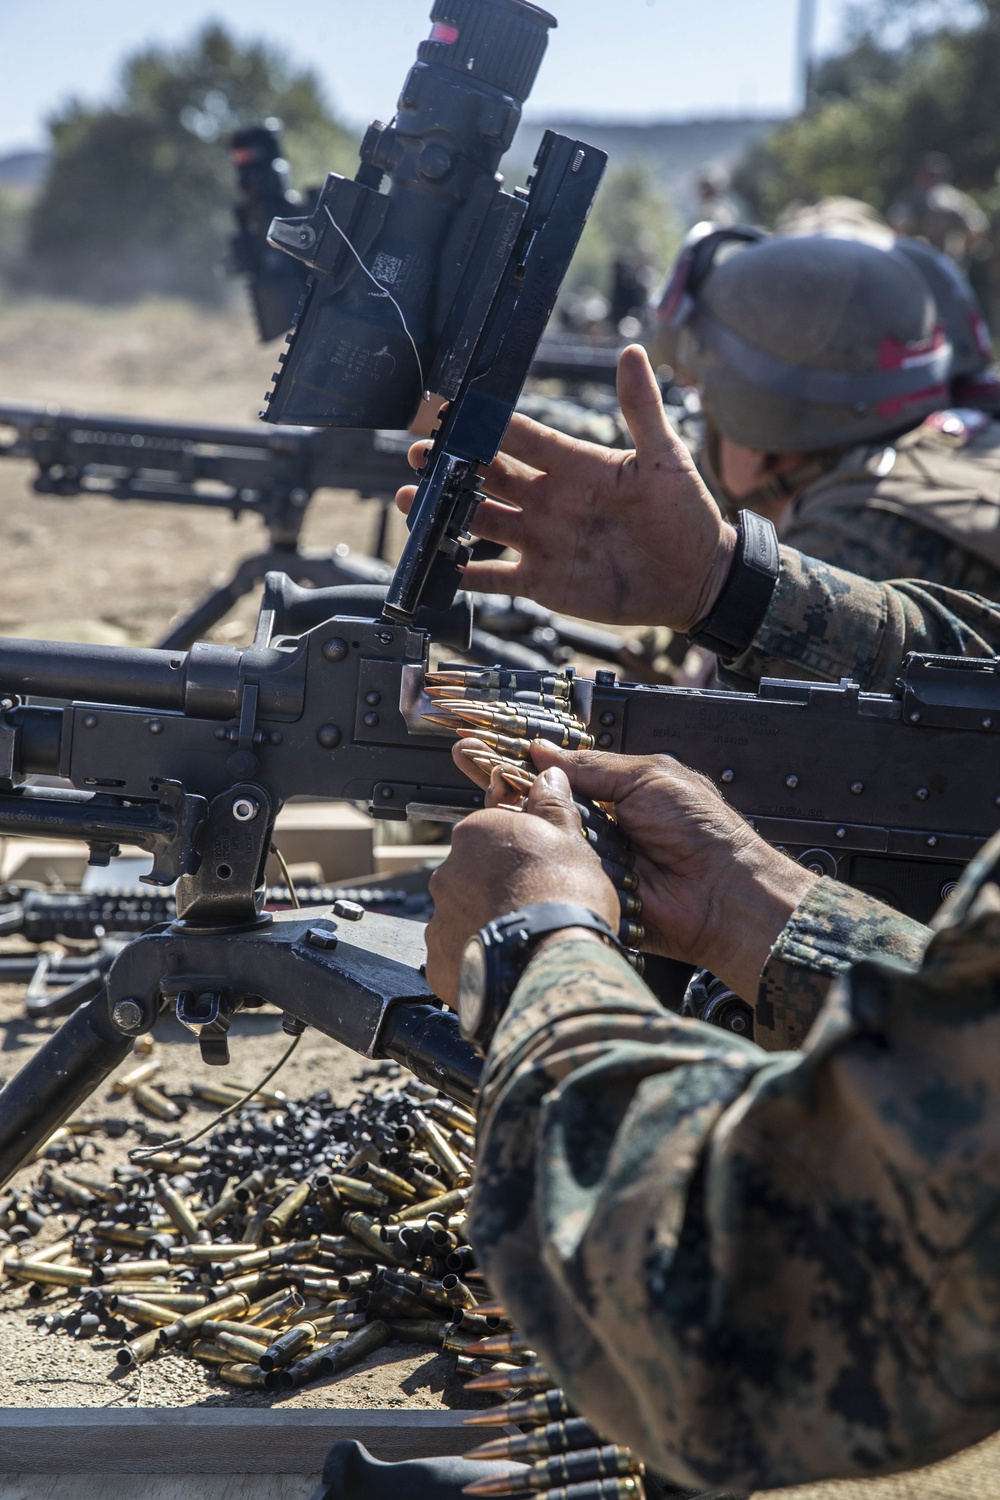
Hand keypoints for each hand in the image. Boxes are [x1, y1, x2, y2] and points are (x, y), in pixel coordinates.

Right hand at [396, 345, 734, 631]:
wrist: (696, 578)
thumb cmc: (686, 514)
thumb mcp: (664, 458)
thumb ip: (642, 409)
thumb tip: (633, 352)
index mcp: (574, 466)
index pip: (521, 437)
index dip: (485, 423)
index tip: (449, 407)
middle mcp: (549, 500)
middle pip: (488, 476)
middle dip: (450, 464)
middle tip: (416, 452)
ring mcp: (542, 540)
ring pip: (480, 521)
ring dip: (444, 512)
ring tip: (410, 499)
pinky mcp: (542, 580)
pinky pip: (494, 577)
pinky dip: (464, 574)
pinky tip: (436, 566)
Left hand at [425, 766, 618, 1006]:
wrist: (553, 964)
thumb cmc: (566, 897)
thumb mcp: (570, 839)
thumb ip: (553, 806)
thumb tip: (548, 776)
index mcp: (476, 834)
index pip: (491, 834)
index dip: (518, 852)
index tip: (538, 869)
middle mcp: (447, 872)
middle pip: (472, 876)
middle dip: (497, 888)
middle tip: (533, 907)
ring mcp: (439, 919)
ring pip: (463, 917)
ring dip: (485, 924)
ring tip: (522, 942)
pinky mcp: (438, 961)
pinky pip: (457, 957)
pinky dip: (476, 960)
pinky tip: (505, 965)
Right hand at [453, 740, 817, 1000]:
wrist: (721, 893)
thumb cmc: (702, 830)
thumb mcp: (648, 776)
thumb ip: (593, 766)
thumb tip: (545, 750)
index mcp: (616, 792)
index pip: (559, 770)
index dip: (525, 755)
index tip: (491, 741)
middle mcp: (597, 824)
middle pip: (537, 800)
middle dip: (500, 776)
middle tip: (466, 754)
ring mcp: (585, 858)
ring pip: (534, 834)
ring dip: (506, 813)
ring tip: (479, 784)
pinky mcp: (580, 890)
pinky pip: (545, 871)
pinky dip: (524, 855)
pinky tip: (499, 833)